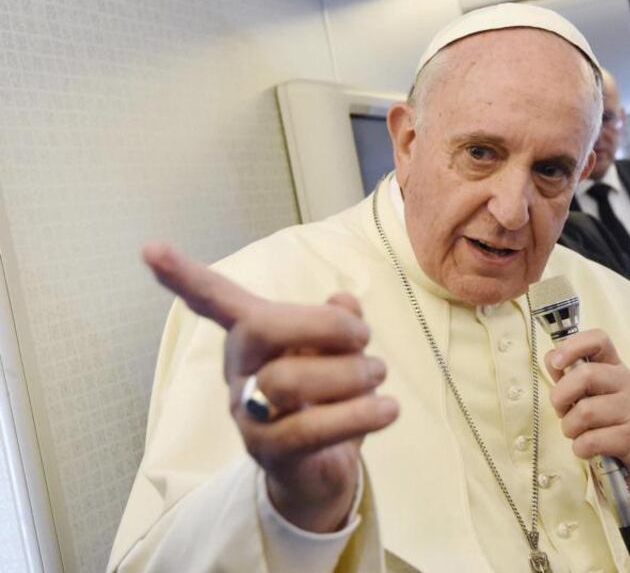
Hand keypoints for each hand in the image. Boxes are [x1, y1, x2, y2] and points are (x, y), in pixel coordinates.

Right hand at [143, 244, 398, 532]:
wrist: (322, 471)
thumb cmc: (328, 398)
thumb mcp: (341, 352)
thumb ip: (339, 321)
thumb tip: (342, 301)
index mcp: (253, 338)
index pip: (216, 300)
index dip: (185, 276)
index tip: (150, 248)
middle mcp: (241, 371)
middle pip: (261, 328)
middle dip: (325, 325)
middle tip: (364, 335)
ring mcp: (248, 413)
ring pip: (288, 380)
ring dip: (351, 374)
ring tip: (378, 375)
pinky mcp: (269, 452)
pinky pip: (308, 429)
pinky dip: (359, 414)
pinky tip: (389, 408)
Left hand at [544, 329, 629, 508]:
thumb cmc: (602, 420)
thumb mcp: (586, 394)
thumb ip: (567, 375)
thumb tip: (551, 357)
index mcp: (615, 366)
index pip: (599, 339)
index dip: (573, 345)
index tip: (556, 363)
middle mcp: (629, 383)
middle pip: (585, 375)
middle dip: (561, 397)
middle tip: (561, 411)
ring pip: (585, 412)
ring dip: (570, 427)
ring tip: (577, 432)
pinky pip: (591, 441)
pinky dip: (580, 448)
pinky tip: (587, 448)